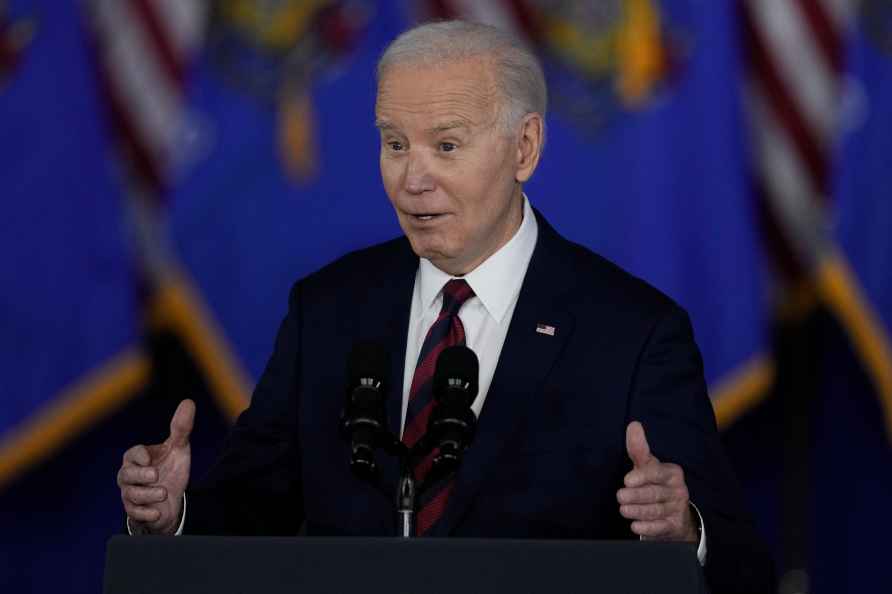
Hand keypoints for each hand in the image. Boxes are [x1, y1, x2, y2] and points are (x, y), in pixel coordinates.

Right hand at [117, 399, 193, 534]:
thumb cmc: (171, 470)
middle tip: (156, 475)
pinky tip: (157, 513)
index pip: (132, 453)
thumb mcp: (179, 448)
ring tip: (164, 493)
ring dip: (147, 495)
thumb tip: (188, 402)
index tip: (149, 458)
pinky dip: (146, 514)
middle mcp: (130, 476)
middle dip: (140, 475)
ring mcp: (131, 494)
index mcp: (139, 458)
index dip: (139, 456)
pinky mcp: (136, 512)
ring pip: (130, 495)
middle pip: (126, 475)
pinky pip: (135, 514)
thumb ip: (181, 428)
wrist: (173, 500)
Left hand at [617, 421, 697, 541]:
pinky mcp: (674, 526)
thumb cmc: (656, 485)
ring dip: (638, 511)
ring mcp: (677, 509)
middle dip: (636, 495)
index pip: (657, 473)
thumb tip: (634, 425)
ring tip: (623, 509)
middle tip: (620, 496)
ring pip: (656, 511)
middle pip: (654, 493)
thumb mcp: (648, 467)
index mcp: (672, 473)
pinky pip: (661, 527)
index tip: (627, 480)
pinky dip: (648, 528)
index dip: (642, 477)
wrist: (674, 515)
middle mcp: (677, 491)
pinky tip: (636, 526)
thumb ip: (639, 449)